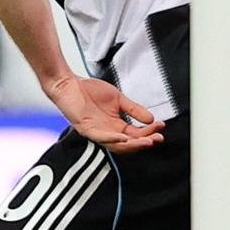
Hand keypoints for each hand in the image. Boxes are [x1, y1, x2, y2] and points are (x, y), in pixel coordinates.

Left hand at [42, 72, 165, 152]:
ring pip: (116, 145)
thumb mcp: (118, 99)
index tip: (161, 126)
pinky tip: (123, 138)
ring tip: (147, 142)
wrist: (69, 83)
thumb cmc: (90, 91)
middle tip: (158, 138)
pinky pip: (100, 138)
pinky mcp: (85, 128)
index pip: (135, 134)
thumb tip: (151, 118)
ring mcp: (96, 132)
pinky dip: (112, 139)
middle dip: (144, 142)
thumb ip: (133, 109)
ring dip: (132, 145)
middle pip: (128, 144)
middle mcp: (107, 132)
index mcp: (115, 126)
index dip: (149, 131)